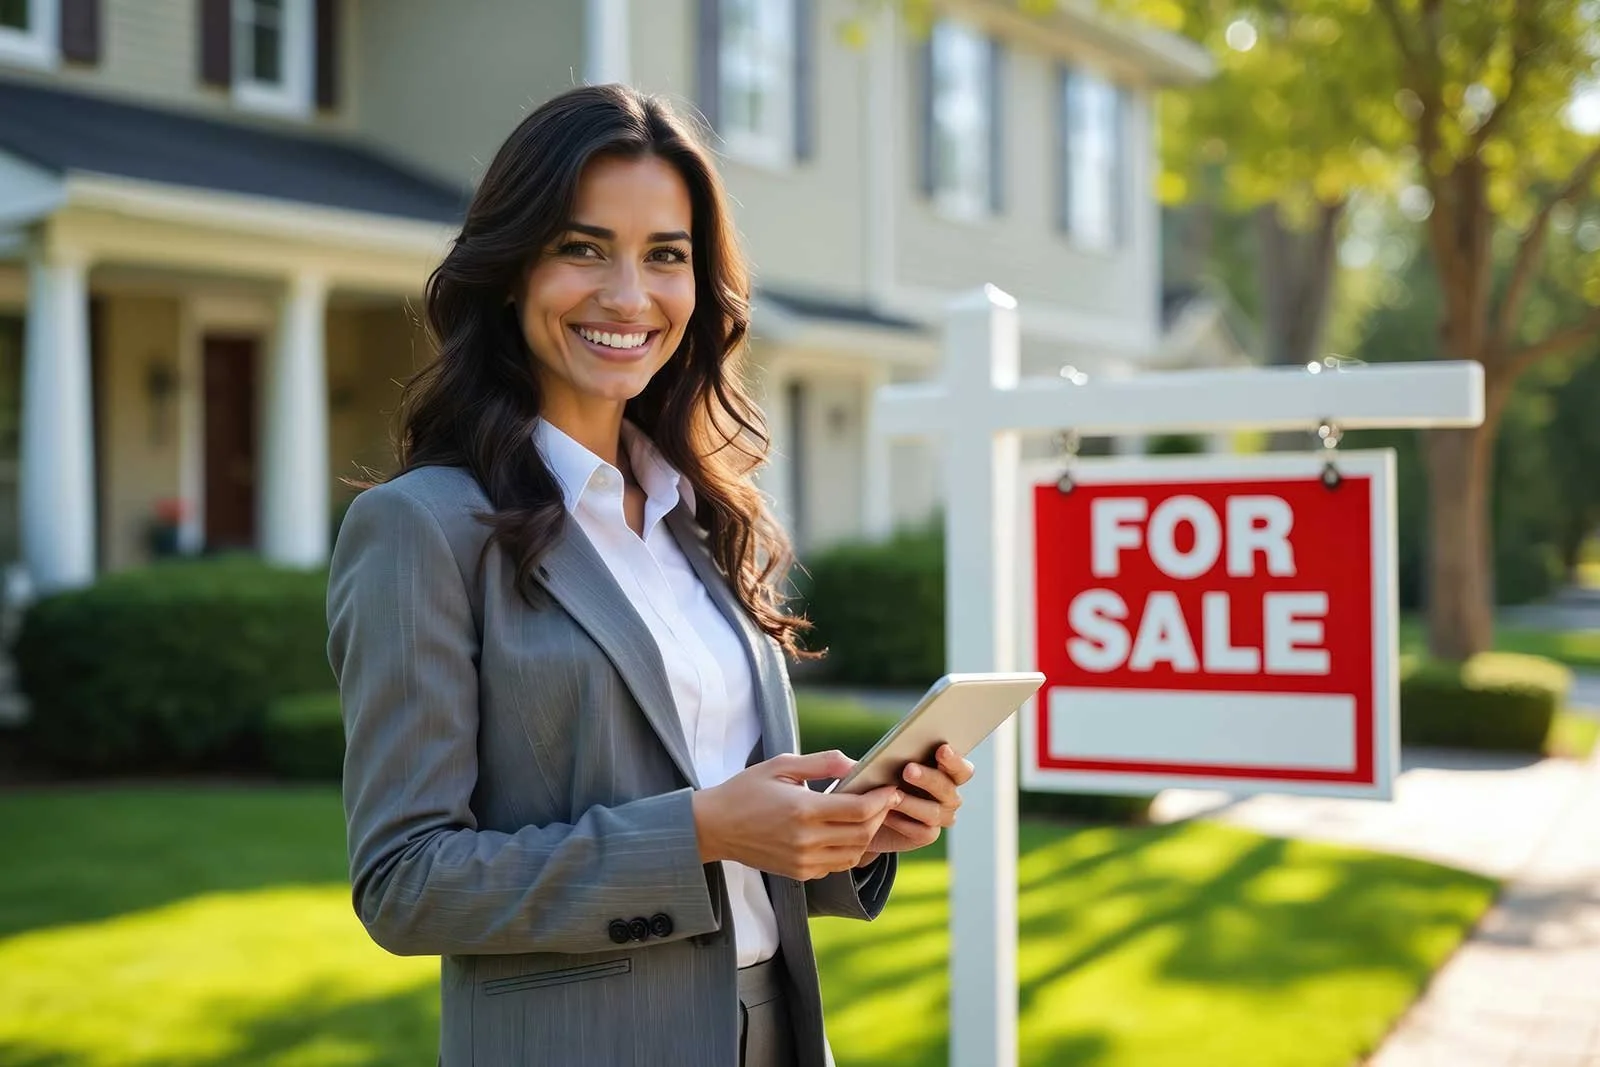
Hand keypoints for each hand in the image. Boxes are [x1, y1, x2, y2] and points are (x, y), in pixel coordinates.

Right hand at [691, 750, 902, 880]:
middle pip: (864, 833)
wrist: (713, 827)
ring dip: (868, 835)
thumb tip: (855, 764)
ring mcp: (803, 861)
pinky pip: (837, 865)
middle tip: (885, 800)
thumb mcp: (781, 765)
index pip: (860, 810)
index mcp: (803, 810)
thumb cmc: (746, 790)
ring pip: (855, 854)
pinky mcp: (799, 873)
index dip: (883, 799)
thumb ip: (822, 763)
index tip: (891, 788)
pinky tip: (844, 832)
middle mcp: (806, 840)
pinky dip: (849, 850)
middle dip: (881, 816)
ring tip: (867, 815)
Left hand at [861, 744, 974, 858]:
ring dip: (914, 802)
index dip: (954, 759)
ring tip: (893, 795)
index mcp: (943, 769)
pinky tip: (889, 816)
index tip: (941, 750)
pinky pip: (924, 831)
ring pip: (937, 811)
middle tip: (908, 770)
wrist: (864, 817)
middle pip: (949, 787)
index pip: (959, 766)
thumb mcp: (875, 764)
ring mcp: (939, 815)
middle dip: (930, 778)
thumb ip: (878, 757)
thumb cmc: (875, 780)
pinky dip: (906, 823)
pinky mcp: (926, 834)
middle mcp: (946, 793)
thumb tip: (861, 761)